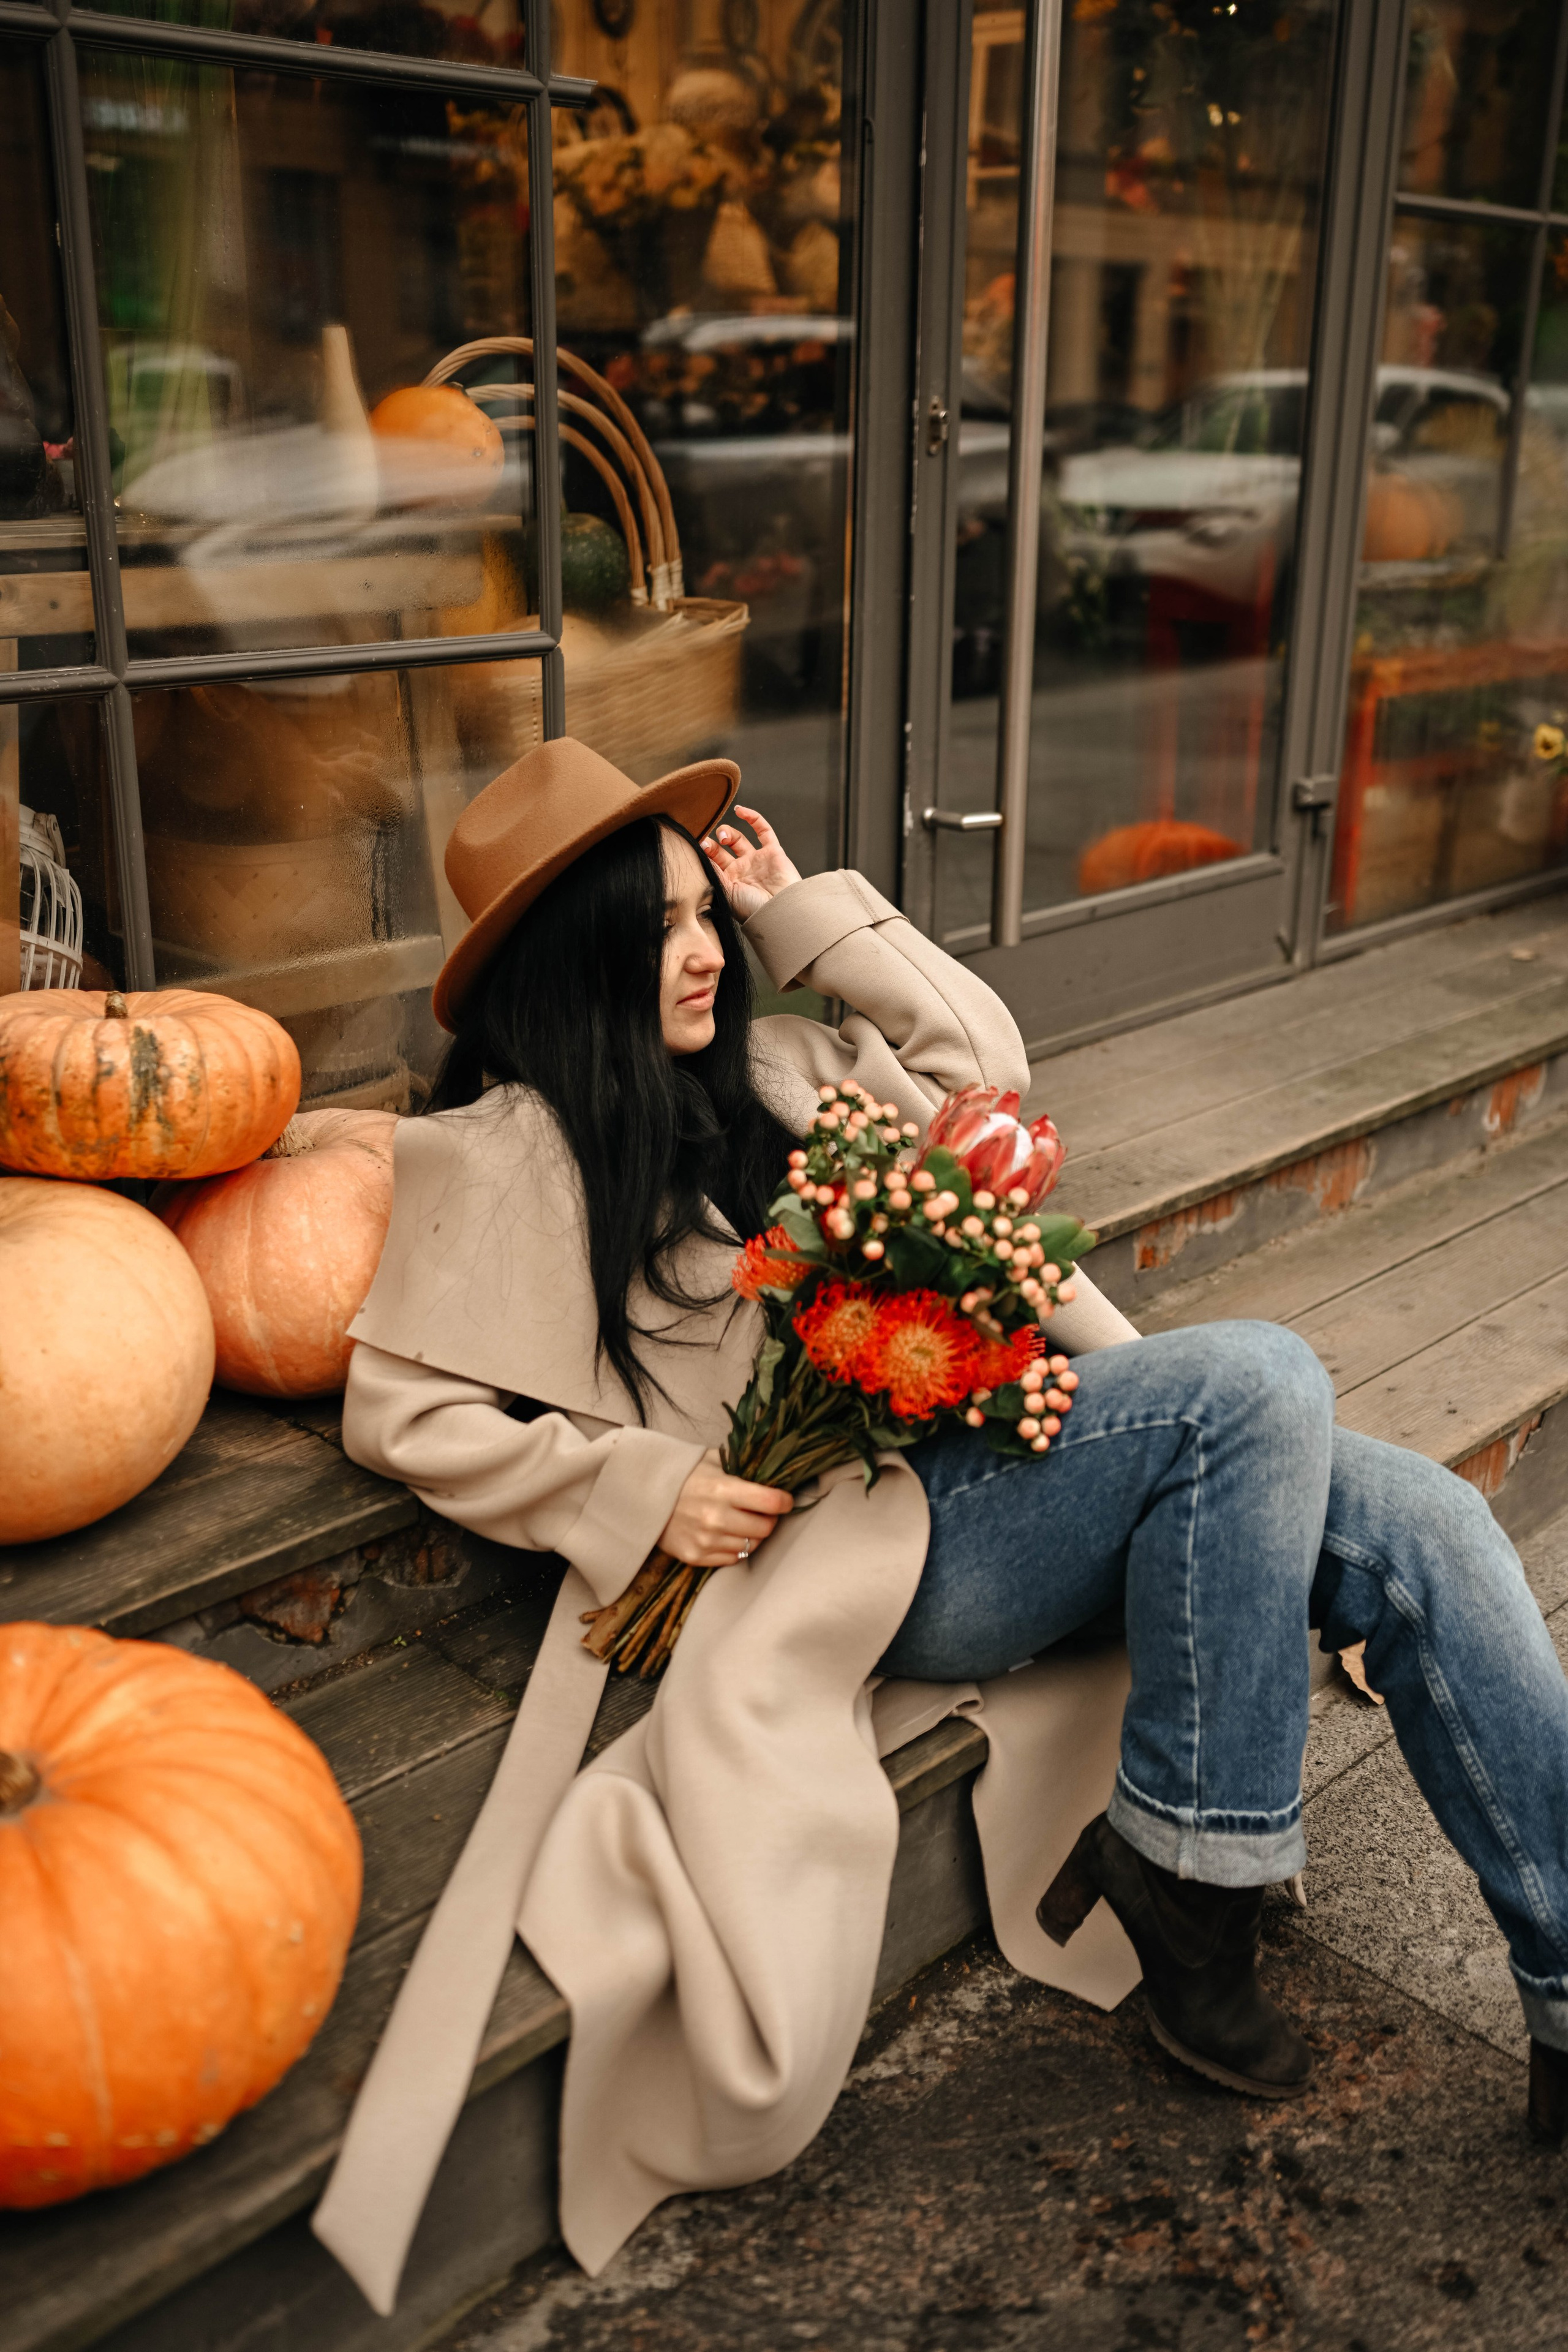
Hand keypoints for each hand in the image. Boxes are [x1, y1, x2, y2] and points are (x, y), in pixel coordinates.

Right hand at [659, 1449, 793, 1567]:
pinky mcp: (696, 1557)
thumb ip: (742, 1468)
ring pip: (751, 1546)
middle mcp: (716, 1517)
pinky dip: (735, 1548)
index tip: (785, 1500)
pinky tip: (727, 1534)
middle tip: (763, 1512)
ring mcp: (706, 1540)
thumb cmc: (684, 1475)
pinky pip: (732, 1559)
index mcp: (723, 1489)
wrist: (644, 1496)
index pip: (771, 1502)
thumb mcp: (712, 1461)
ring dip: (753, 1535)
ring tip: (743, 1522)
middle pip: (765, 1528)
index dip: (784, 1501)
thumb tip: (775, 1474)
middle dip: (769, 1519)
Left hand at [700, 805, 801, 922]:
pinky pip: (763, 830)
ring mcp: (757, 860)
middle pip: (722, 849)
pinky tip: (739, 810)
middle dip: (713, 843)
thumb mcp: (724, 891)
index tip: (697, 846)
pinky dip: (752, 817)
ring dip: (727, 832)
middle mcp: (741, 871)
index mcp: (728, 883)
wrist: (779, 910)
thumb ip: (712, 872)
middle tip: (707, 842)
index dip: (703, 852)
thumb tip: (699, 854)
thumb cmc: (751, 908)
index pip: (711, 862)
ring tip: (723, 835)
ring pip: (738, 839)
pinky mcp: (773, 851)